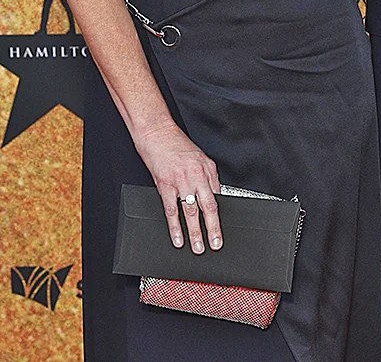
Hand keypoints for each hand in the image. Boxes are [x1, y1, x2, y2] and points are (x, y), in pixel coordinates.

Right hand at [134, 120, 222, 254]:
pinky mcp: (165, 185)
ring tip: (198, 248)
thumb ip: (206, 176)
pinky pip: (171, 210)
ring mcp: (181, 181)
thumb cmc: (176, 144)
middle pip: (208, 207)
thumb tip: (212, 195)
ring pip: (191, 212)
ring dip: (195, 232)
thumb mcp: (199, 157)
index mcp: (207, 169)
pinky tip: (178, 238)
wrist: (157, 133)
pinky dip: (175, 227)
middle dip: (213, 228)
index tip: (223, 230)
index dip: (221, 215)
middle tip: (216, 244)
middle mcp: (197, 176)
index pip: (218, 197)